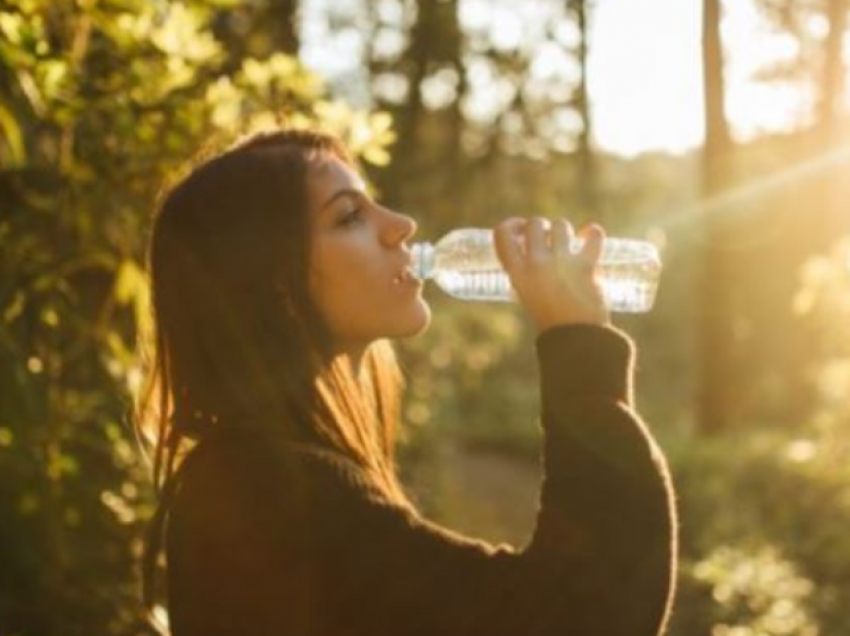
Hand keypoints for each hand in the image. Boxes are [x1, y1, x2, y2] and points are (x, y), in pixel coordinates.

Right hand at [493, 216, 609, 331]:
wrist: (575, 339)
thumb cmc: (550, 321)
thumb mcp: (528, 295)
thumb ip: (529, 273)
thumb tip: (538, 249)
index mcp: (517, 273)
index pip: (502, 235)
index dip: (510, 225)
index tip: (519, 226)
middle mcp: (536, 264)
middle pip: (534, 225)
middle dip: (541, 226)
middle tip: (547, 236)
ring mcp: (561, 263)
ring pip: (561, 226)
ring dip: (564, 230)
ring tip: (568, 241)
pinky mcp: (586, 265)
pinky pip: (594, 236)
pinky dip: (594, 233)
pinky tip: (591, 235)